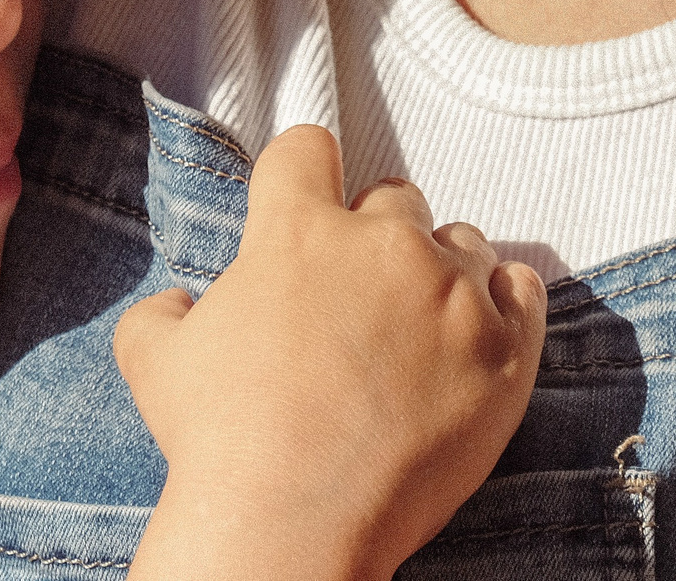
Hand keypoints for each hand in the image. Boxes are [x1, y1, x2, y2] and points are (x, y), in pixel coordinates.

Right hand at [113, 124, 545, 580]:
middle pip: (393, 197)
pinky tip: (474, 333)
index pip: (307, 148)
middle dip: (373, 236)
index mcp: (296, 231)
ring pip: (462, 239)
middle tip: (357, 298)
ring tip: (415, 331)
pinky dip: (502, 303)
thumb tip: (180, 305)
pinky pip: (522, 289)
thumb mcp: (153, 362)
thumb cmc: (218, 444)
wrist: (292, 527)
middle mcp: (382, 246)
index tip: (303, 210)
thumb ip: (162, 312)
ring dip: (439, 271)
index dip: (300, 176)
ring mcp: (452, 295)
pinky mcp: (505, 352)